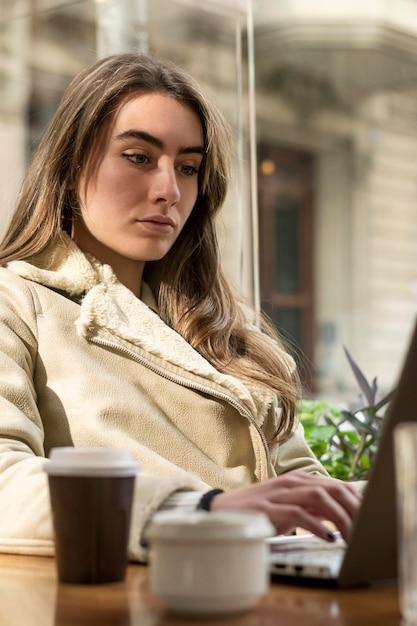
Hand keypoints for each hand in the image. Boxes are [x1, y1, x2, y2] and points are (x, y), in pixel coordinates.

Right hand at [210, 472, 361, 541]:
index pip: (336, 484)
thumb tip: (341, 515)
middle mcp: (292, 482)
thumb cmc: (259, 511)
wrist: (222, 511)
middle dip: (352, 508)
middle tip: (364, 529)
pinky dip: (316, 525)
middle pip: (331, 488)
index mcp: (299, 480)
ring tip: (350, 535)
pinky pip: (298, 513)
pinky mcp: (268, 508)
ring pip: (319, 497)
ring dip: (339, 516)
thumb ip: (313, 508)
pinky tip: (327, 536)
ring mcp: (279, 493)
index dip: (355, 499)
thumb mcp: (290, 507)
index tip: (368, 518)